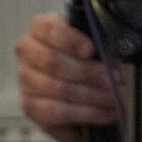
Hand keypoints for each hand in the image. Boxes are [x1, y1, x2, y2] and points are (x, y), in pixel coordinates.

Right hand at [15, 12, 119, 141]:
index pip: (49, 29)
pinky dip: (85, 113)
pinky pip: (57, 112)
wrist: (80, 85)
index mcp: (40, 28)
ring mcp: (26, 80)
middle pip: (53, 62)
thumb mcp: (92, 43)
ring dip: (92, 96)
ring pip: (58, 89)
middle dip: (88, 73)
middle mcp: (28, 52)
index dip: (70, 40)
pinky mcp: (30, 106)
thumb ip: (98, 43)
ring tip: (116, 98)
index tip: (91, 50)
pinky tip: (105, 113)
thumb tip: (113, 57)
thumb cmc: (85, 58)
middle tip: (115, 80)